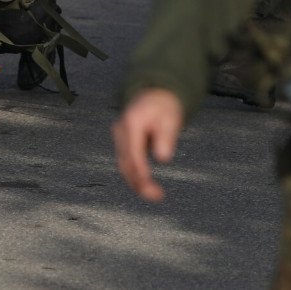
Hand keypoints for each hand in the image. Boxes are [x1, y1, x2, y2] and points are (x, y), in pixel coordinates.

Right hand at [112, 88, 183, 202]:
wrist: (153, 94)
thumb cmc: (164, 106)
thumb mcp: (171, 118)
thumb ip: (167, 137)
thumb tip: (163, 158)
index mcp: (132, 123)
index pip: (133, 154)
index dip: (141, 173)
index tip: (152, 188)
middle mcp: (120, 130)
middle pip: (125, 163)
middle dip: (139, 183)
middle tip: (157, 195)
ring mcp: (118, 136)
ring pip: (123, 165)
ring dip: (136, 182)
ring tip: (155, 194)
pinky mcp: (121, 142)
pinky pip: (125, 162)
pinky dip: (134, 174)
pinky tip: (147, 184)